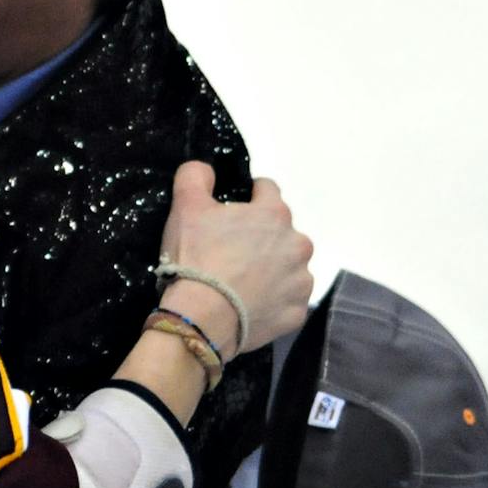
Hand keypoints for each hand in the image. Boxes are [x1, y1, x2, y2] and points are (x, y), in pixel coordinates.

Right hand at [158, 161, 313, 355]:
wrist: (202, 317)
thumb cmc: (196, 256)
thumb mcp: (185, 206)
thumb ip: (195, 176)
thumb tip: (206, 169)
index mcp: (275, 214)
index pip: (267, 189)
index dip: (247, 196)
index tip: (229, 212)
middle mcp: (298, 244)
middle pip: (281, 232)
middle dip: (261, 237)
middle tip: (230, 252)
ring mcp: (301, 281)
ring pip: (289, 266)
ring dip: (271, 269)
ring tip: (240, 282)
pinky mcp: (297, 313)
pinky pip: (287, 300)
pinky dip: (272, 300)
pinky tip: (249, 304)